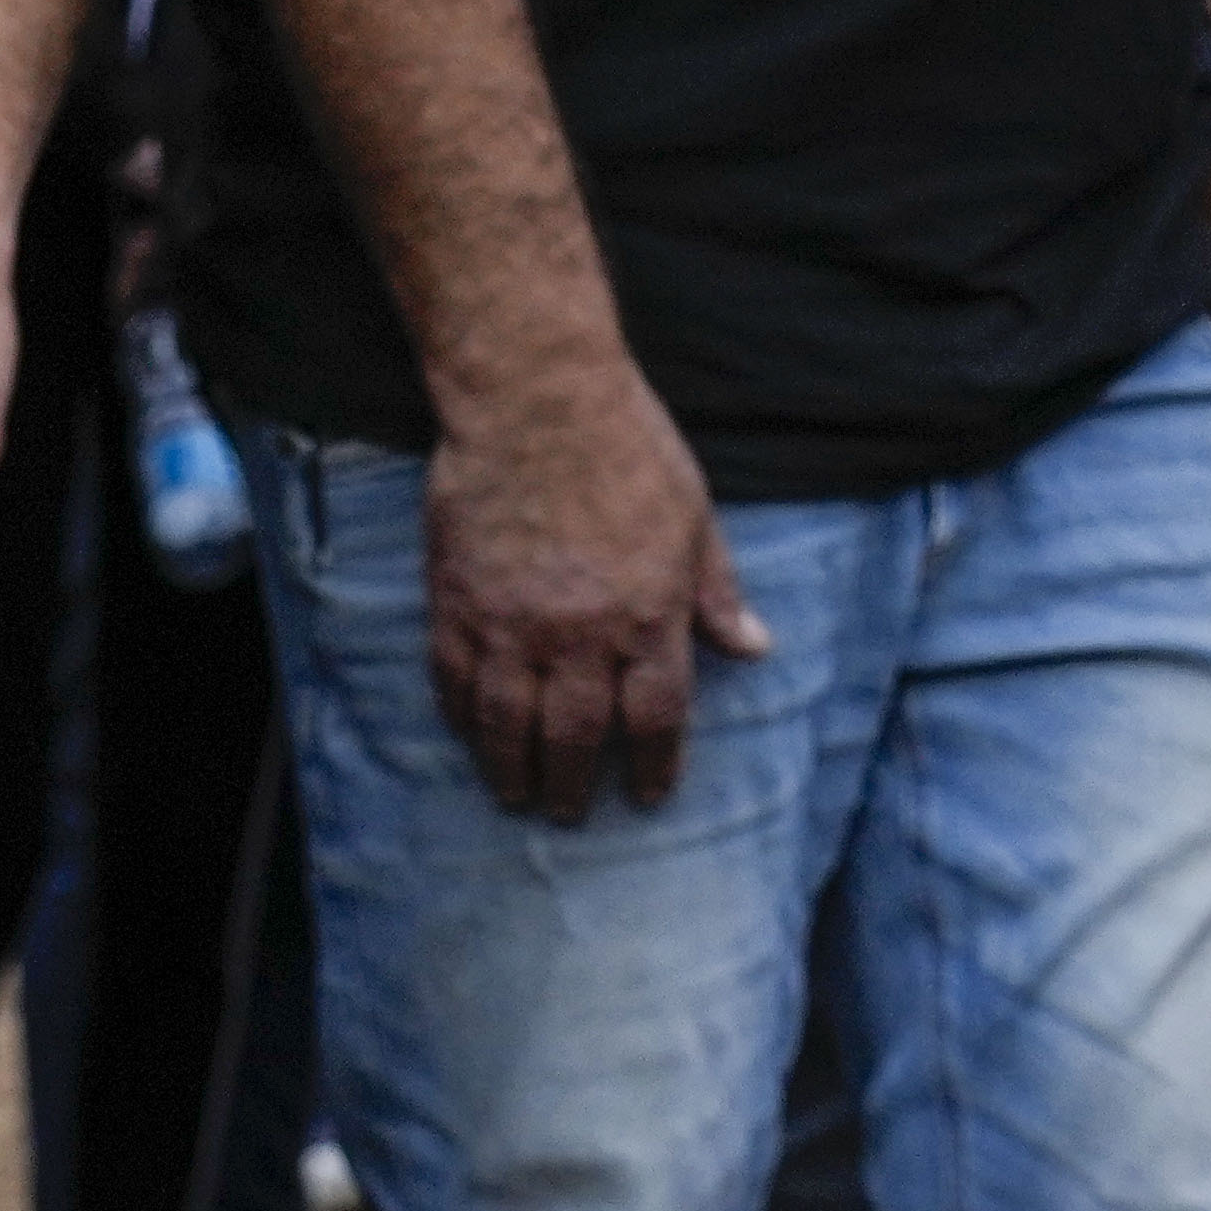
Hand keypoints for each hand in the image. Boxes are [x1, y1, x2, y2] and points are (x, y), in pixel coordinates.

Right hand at [422, 344, 766, 820]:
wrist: (537, 397)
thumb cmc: (627, 446)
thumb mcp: (694, 516)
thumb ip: (716, 591)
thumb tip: (754, 647)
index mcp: (649, 616)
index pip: (656, 719)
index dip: (654, 766)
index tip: (649, 794)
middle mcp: (582, 635)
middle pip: (577, 739)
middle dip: (575, 787)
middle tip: (569, 813)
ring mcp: (514, 624)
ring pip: (509, 726)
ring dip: (512, 771)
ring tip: (516, 796)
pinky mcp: (460, 603)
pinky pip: (455, 681)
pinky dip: (462, 719)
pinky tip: (469, 736)